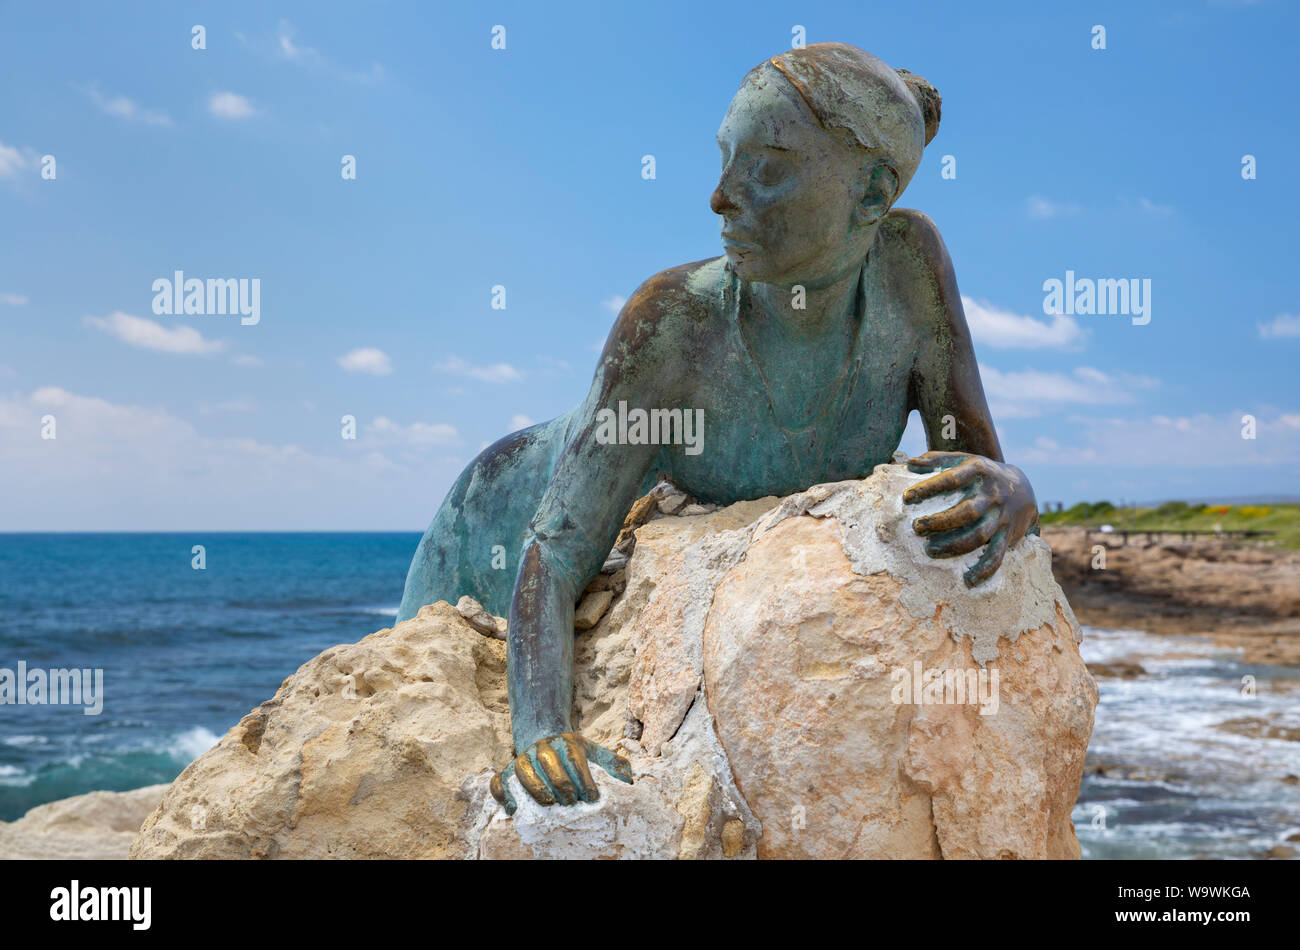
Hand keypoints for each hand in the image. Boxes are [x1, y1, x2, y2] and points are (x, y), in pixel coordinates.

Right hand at [489, 731, 632, 815]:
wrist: (546, 737)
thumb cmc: (574, 753)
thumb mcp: (594, 752)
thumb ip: (612, 763)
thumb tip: (629, 778)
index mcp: (566, 740)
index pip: (574, 756)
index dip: (583, 777)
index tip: (592, 796)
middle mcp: (543, 745)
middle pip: (548, 760)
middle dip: (560, 781)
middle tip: (570, 801)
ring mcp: (523, 756)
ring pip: (523, 768)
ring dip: (534, 787)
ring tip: (548, 803)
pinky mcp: (508, 768)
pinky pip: (499, 779)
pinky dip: (502, 793)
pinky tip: (513, 809)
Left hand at [903, 451, 1038, 587]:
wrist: (1024, 488)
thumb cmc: (982, 475)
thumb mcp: (965, 460)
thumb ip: (938, 460)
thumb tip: (910, 463)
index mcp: (979, 471)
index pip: (952, 478)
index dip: (929, 488)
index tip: (907, 497)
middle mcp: (992, 494)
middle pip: (966, 511)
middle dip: (940, 522)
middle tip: (916, 528)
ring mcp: (1000, 517)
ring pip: (978, 535)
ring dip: (954, 545)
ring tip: (930, 550)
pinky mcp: (1007, 535)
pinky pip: (997, 555)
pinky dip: (985, 569)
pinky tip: (969, 580)